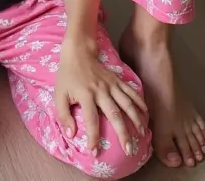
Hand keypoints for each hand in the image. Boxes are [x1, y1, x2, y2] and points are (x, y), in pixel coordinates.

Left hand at [55, 36, 146, 156]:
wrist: (78, 52)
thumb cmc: (67, 76)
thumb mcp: (59, 94)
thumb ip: (63, 115)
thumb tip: (71, 134)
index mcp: (85, 95)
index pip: (91, 120)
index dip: (93, 137)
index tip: (95, 152)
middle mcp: (100, 90)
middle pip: (114, 114)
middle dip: (122, 133)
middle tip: (128, 150)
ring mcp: (111, 84)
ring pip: (126, 103)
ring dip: (135, 119)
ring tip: (142, 134)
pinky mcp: (117, 80)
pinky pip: (131, 91)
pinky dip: (139, 101)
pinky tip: (146, 113)